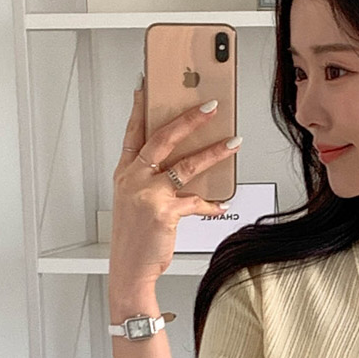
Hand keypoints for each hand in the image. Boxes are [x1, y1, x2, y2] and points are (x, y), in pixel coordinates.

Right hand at [109, 82, 233, 290]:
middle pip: (163, 138)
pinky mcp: (164, 211)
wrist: (129, 270)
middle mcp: (134, 179)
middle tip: (210, 106)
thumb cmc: (134, 238)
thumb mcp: (135, 203)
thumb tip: (184, 167)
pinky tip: (221, 204)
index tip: (148, 87)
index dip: (141, 108)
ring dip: (215, 152)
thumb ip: (153, 181)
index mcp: (125, 174)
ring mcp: (148, 194)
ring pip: (187, 165)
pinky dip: (211, 204)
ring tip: (233, 142)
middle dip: (189, 119)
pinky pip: (196, 201)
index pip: (134, 133)